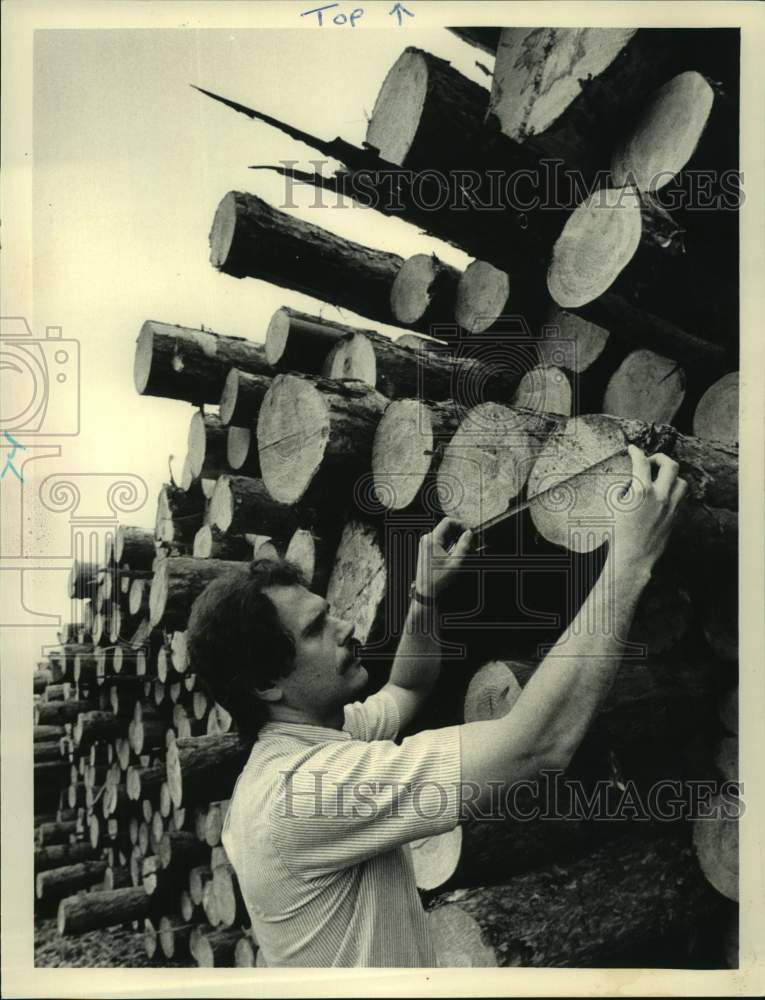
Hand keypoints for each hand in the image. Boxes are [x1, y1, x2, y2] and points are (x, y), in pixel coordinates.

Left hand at [413, 517, 472, 602]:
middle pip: (447, 528)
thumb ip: (464, 545)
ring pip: (446, 535)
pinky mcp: (428, 549)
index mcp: (431, 539)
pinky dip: (452, 544)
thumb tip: (469, 533)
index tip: (470, 532)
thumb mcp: (455, 563)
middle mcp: (427, 539)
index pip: (448, 522)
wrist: (426, 592)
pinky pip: (442, 541)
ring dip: (457, 539)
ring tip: (466, 549)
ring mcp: (426, 544)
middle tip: (471, 542)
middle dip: (460, 533)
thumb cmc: (437, 579)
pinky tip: (458, 553)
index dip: (461, 525)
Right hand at [609, 445, 687, 578]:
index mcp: (641, 491)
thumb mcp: (614, 506)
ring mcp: (670, 507)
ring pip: (681, 481)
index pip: (641, 462)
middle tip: (650, 460)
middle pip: (670, 465)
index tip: (633, 449)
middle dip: (660, 457)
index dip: (636, 452)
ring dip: (671, 475)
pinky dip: (674, 491)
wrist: (632, 557)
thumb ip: (626, 488)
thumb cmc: (618, 533)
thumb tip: (632, 477)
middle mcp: (660, 497)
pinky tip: (664, 494)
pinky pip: (681, 497)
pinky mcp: (675, 517)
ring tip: (660, 478)